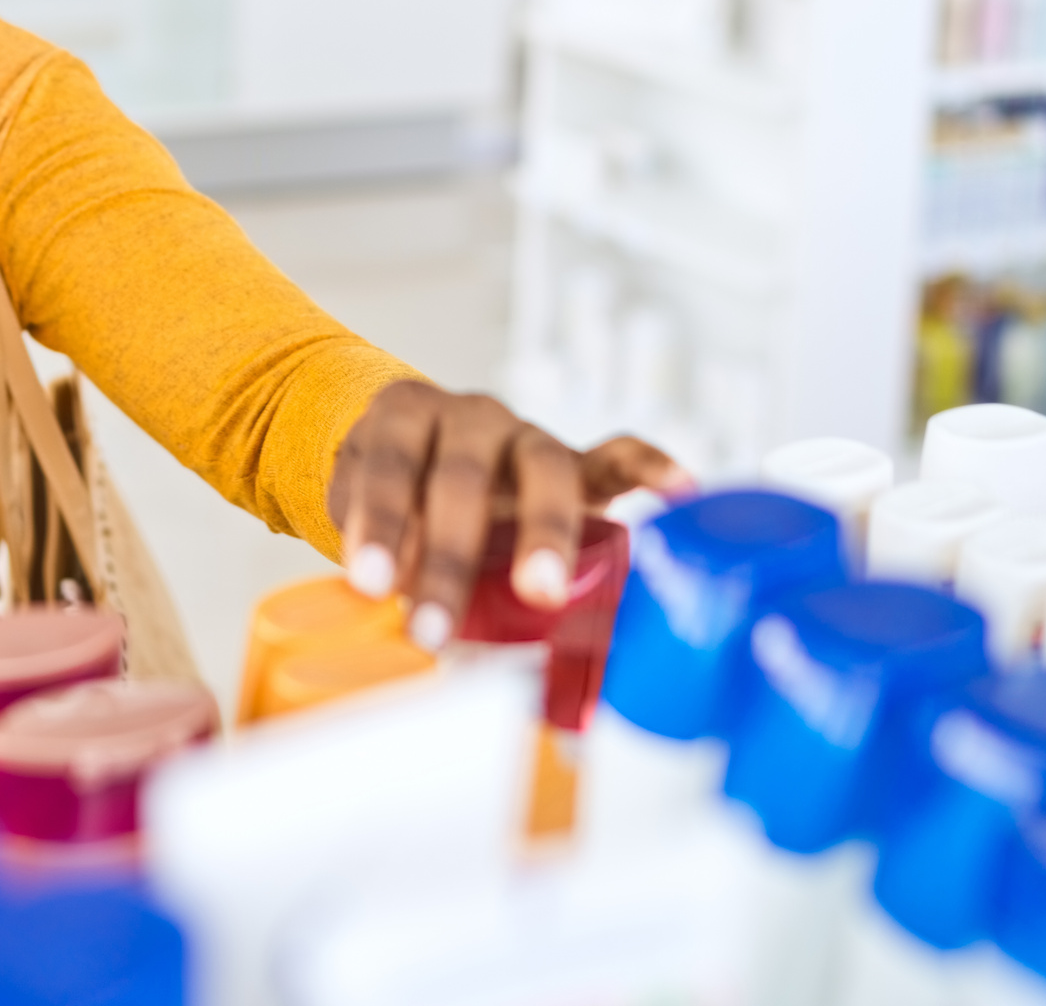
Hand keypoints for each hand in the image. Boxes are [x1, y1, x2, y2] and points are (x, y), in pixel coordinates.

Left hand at [325, 382, 692, 649]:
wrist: (425, 453)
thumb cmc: (395, 495)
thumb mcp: (367, 513)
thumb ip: (384, 557)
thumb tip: (394, 629)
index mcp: (404, 417)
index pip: (390, 465)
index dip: (381, 522)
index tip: (371, 582)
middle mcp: (469, 416)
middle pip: (463, 476)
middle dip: (449, 556)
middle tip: (436, 624)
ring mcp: (527, 436)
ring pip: (544, 469)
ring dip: (541, 533)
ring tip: (540, 591)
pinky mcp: (578, 462)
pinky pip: (618, 457)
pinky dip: (649, 467)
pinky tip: (677, 489)